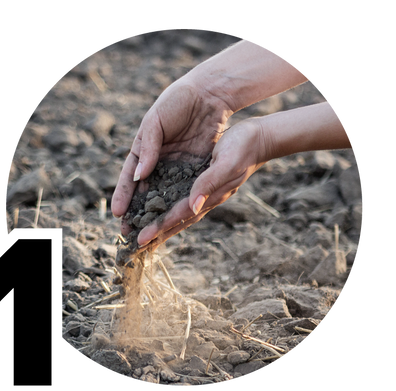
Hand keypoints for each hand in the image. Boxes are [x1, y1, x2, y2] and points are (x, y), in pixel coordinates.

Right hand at [111, 76, 232, 235]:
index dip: (123, 195)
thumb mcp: (156, 121)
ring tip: (148, 231)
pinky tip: (173, 220)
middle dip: (136, 212)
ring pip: (163, 195)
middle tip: (128, 232)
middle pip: (144, 191)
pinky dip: (178, 204)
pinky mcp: (195, 168)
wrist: (209, 93)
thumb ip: (149, 147)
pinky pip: (184, 189)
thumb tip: (139, 176)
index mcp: (144, 148)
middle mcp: (158, 161)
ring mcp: (176, 166)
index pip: (130, 176)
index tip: (117, 213)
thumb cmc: (177, 101)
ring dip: (156, 213)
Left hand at [133, 118, 270, 250]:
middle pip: (178, 221)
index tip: (141, 239)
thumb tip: (193, 207)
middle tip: (136, 248)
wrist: (260, 138)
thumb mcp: (226, 162)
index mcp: (210, 195)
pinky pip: (182, 199)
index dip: (159, 227)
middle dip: (157, 234)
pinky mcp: (203, 181)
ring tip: (145, 235)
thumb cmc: (243, 147)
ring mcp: (205, 191)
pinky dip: (169, 208)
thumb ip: (209, 183)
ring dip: (162, 225)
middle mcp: (206, 197)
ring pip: (179, 212)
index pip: (179, 215)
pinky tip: (160, 209)